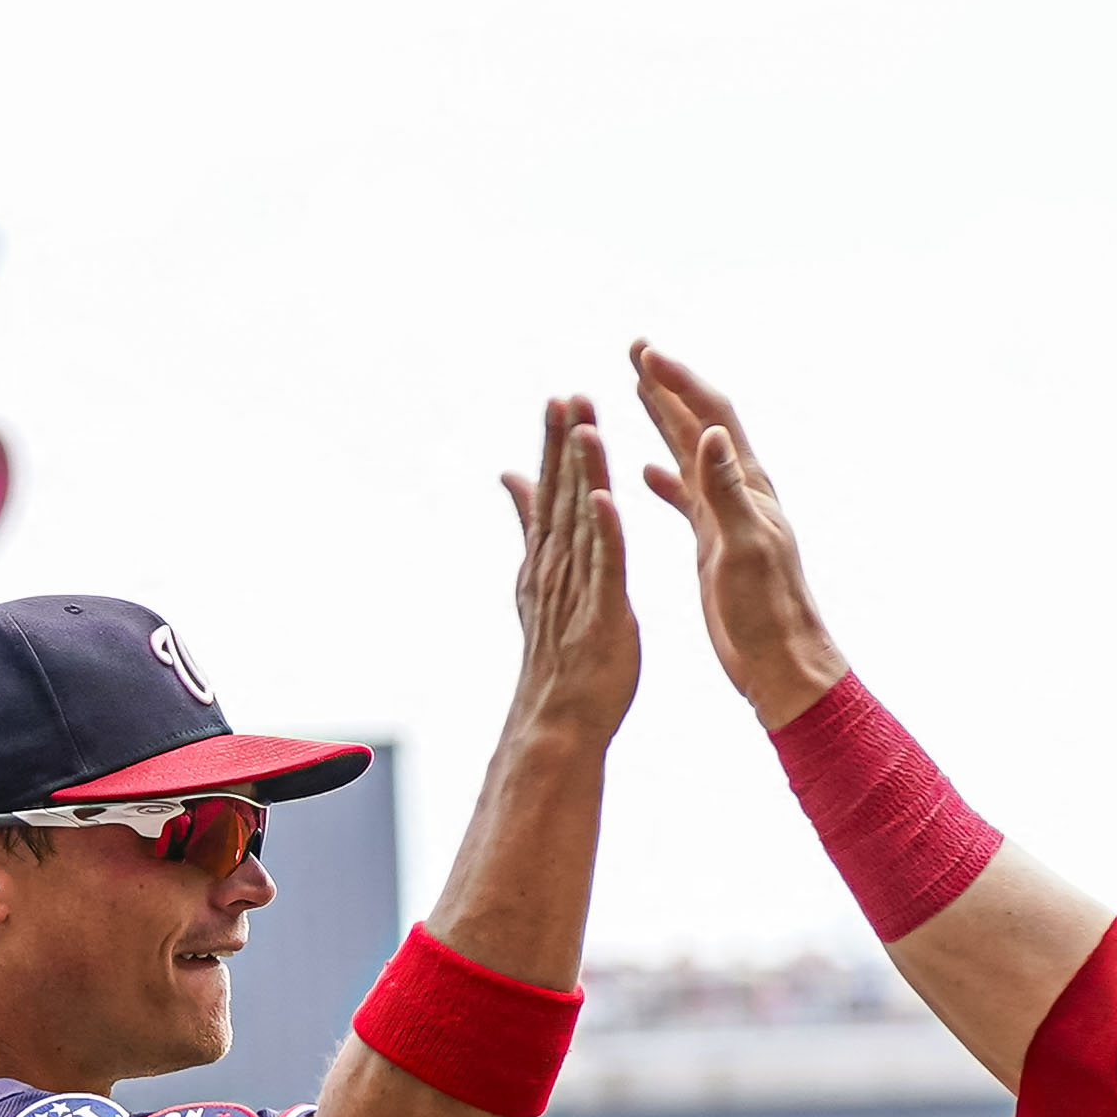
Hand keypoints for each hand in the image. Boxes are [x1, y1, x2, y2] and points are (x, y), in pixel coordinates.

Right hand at [495, 390, 642, 756]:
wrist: (559, 720)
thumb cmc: (557, 654)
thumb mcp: (537, 580)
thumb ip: (528, 524)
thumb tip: (511, 478)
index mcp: (549, 558)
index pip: (552, 492)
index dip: (555, 446)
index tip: (559, 400)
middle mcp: (557, 567)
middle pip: (563, 496)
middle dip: (566, 445)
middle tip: (569, 395)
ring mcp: (578, 589)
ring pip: (583, 521)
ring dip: (584, 474)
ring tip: (586, 428)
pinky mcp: (603, 612)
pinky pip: (606, 565)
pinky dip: (605, 531)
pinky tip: (605, 497)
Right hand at [628, 343, 847, 727]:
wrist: (782, 662)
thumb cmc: (766, 612)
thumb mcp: (743, 547)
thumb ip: (725, 490)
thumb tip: (709, 435)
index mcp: (748, 487)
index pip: (712, 418)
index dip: (679, 382)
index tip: (643, 353)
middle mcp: (739, 493)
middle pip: (700, 424)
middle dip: (668, 385)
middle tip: (636, 350)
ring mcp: (727, 518)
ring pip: (689, 456)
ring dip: (664, 421)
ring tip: (638, 390)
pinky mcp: (715, 546)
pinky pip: (686, 499)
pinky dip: (665, 479)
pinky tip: (647, 472)